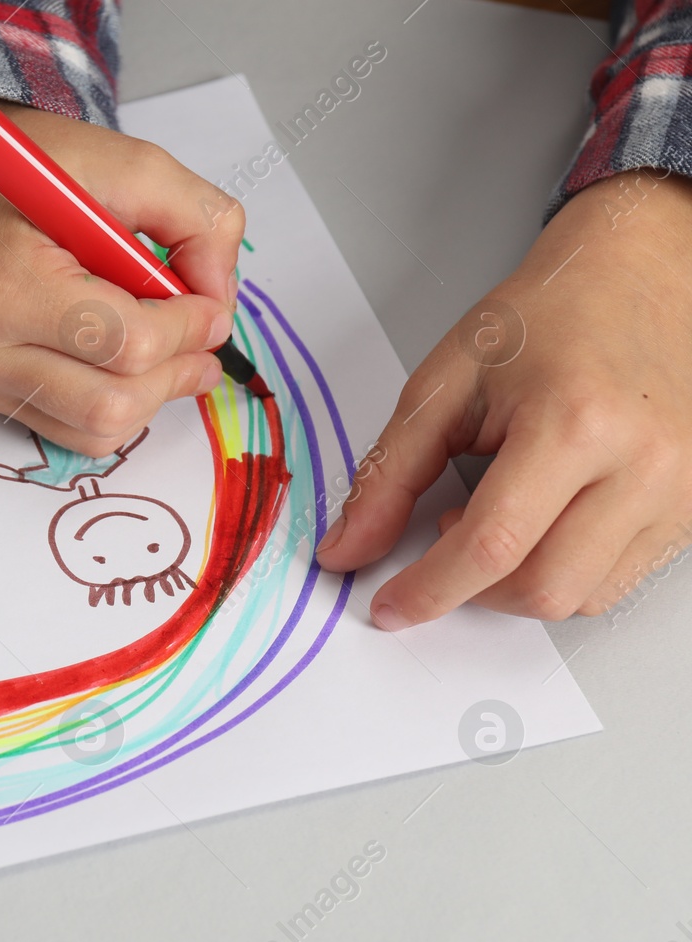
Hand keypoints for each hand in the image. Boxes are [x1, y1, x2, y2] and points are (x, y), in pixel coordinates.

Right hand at [0, 103, 242, 456]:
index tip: (210, 303)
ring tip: (170, 350)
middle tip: (201, 336)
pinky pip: (71, 433)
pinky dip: (118, 407)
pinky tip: (129, 364)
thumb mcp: (125, 160)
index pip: (127, 343)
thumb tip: (219, 298)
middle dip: (176, 371)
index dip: (189, 327)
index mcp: (7, 279)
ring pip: (96, 431)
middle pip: (113, 402)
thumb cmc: (26, 170)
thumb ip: (195, 218)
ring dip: (152, 396)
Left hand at [316, 172, 691, 626]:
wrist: (645, 272)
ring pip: (584, 596)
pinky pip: (620, 578)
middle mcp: (646, 463)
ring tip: (501, 512)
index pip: (491, 546)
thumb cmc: (552, 313)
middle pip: (542, 588)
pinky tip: (546, 517)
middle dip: (474, 588)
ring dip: (520, 581)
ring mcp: (685, 489)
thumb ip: (388, 473)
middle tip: (446, 532)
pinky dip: (566, 567)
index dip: (428, 588)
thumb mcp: (446, 381)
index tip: (390, 605)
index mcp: (576, 422)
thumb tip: (348, 549)